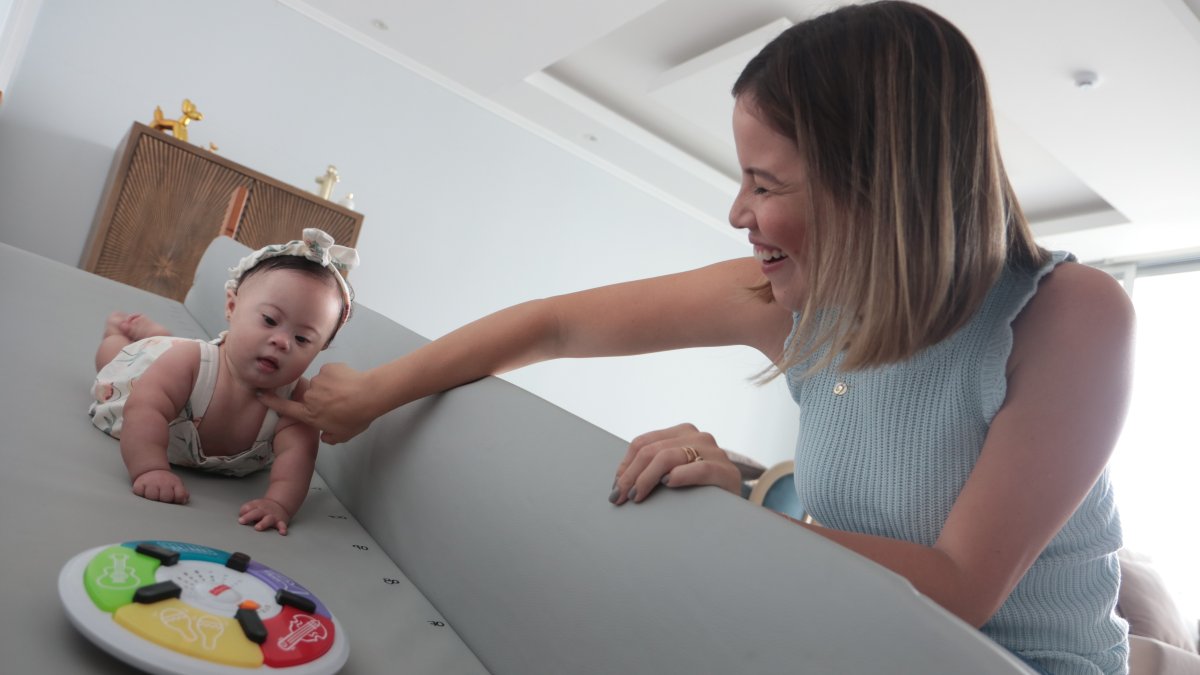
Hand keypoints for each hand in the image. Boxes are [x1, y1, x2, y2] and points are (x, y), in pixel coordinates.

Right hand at [132, 469, 188, 503]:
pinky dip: (140, 493)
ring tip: (153, 495)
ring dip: (152, 498)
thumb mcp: (177, 485)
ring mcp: (151, 482)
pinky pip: (139, 492)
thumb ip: (182, 493)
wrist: (153, 471)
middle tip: (162, 497)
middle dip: (164, 500)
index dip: (178, 500)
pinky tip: (144, 491)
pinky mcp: (139, 484)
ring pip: (152, 496)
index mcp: (174, 483)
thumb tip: (184, 500)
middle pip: (166, 497)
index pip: (180, 495)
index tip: (174, 499)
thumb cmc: (166, 482)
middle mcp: (163, 482)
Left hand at [238, 498, 290, 534]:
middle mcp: (264, 511)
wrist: (279, 505)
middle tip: (242, 521)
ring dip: (263, 523)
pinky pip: (282, 525)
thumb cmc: (263, 508)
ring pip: (268, 519)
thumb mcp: (253, 506)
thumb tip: (239, 519)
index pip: (247, 508)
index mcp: (256, 506)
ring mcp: (272, 516)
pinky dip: (283, 529)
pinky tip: (282, 532)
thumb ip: (245, 511)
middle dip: (248, 517)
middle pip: (256, 512)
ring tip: (258, 527)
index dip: (243, 512)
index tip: (240, 519)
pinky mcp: (280, 522)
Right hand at [258, 363, 373, 443]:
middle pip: (310, 396)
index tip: (261, 394)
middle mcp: (309, 397)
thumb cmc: (356, 417)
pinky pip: (329, 372)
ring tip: (347, 393)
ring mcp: (317, 381)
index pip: (285, 408)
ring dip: (330, 386)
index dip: (271, 401)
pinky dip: (337, 376)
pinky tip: (348, 382)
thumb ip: (329, 437)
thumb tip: (324, 435)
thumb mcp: (342, 436)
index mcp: (310, 414)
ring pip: (320, 383)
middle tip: (339, 402)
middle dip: (321, 398)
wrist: (369, 395)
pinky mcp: (327, 368)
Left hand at [610, 423, 742, 504]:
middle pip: (652, 450)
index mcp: (682, 432)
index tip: (615, 486)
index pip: (643, 443)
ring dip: (647, 478)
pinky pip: (699, 469)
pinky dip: (681, 475)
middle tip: (619, 497)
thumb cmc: (698, 492)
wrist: (736, 510)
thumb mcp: (674, 473)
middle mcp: (697, 436)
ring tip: (637, 496)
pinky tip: (668, 484)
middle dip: (631, 475)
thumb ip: (654, 468)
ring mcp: (713, 452)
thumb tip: (619, 481)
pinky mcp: (726, 471)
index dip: (625, 465)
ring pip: (669, 457)